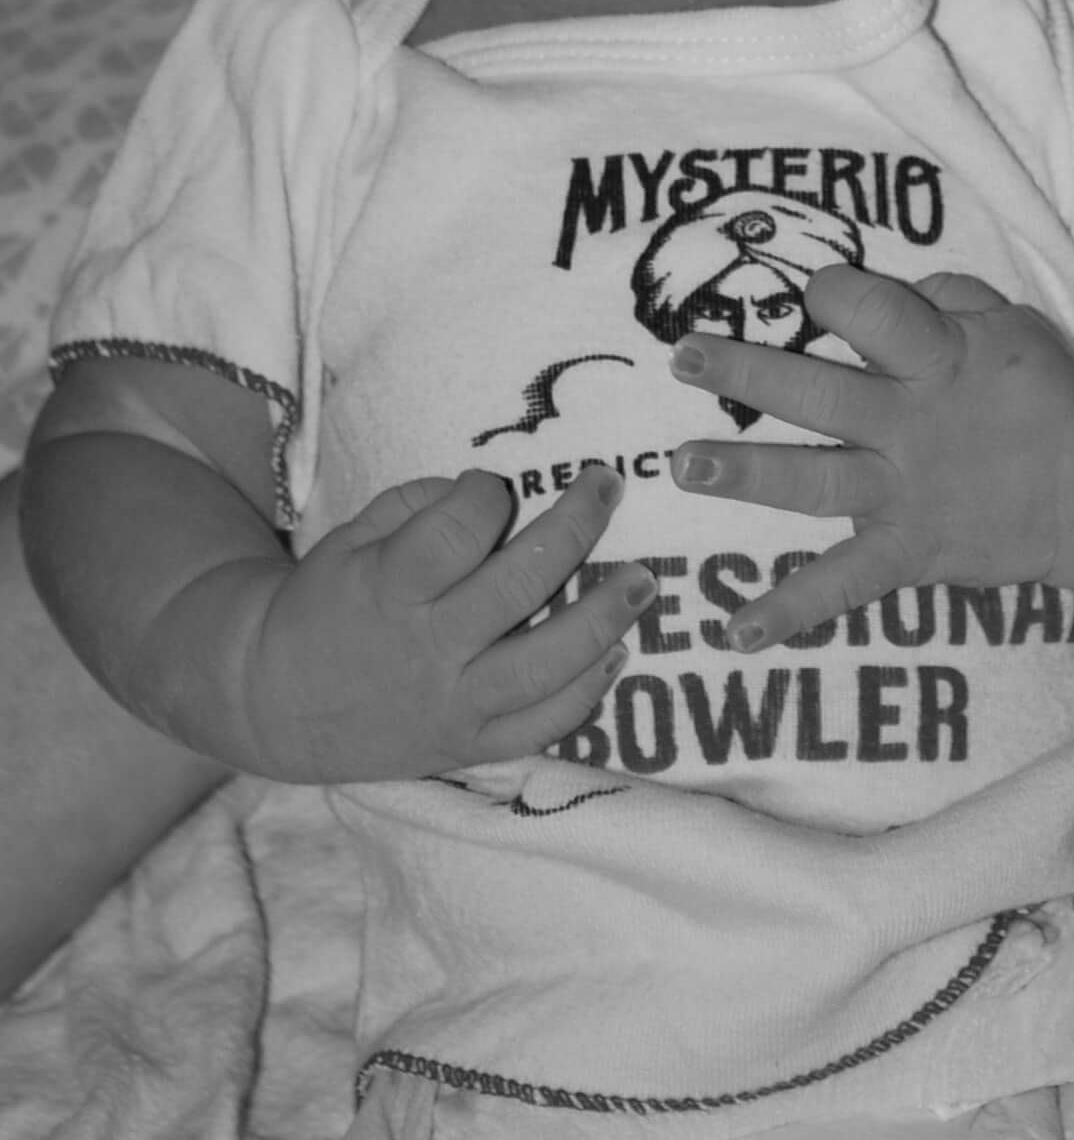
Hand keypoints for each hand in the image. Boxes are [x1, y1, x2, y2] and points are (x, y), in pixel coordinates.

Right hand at [226, 465, 653, 780]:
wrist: (274, 702)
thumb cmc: (326, 602)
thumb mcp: (351, 538)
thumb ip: (415, 505)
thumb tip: (488, 492)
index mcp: (388, 588)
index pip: (457, 532)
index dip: (487, 494)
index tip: (494, 486)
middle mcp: (427, 648)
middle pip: (518, 586)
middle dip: (575, 525)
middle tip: (608, 485)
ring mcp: (453, 704)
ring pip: (545, 665)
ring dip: (603, 618)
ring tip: (642, 580)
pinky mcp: (468, 746)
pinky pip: (540, 727)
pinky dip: (585, 694)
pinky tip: (616, 655)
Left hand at [668, 266, 1073, 652]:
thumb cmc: (1039, 388)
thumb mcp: (1007, 321)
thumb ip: (942, 298)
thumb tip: (874, 292)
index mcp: (942, 358)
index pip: (875, 314)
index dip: (836, 294)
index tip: (811, 290)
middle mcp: (915, 425)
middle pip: (822, 395)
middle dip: (749, 373)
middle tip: (683, 355)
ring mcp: (908, 493)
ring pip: (816, 480)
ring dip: (748, 473)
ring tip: (684, 465)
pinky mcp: (910, 552)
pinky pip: (846, 585)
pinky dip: (793, 611)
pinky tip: (734, 631)